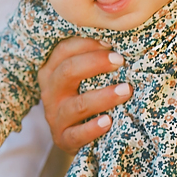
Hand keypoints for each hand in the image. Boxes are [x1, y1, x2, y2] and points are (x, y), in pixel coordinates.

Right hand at [39, 37, 131, 153]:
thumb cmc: (86, 95)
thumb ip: (94, 58)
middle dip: (96, 63)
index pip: (64, 50)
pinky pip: (77, 134)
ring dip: (103, 96)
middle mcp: (50, 92)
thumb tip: (122, 37)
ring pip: (77, 105)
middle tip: (120, 61)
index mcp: (52, 70)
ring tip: (126, 90)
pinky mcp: (63, 139)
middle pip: (68, 72)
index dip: (87, 44)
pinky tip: (109, 121)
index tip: (111, 42)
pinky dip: (93, 128)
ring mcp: (55, 117)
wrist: (78, 136)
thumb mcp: (83, 76)